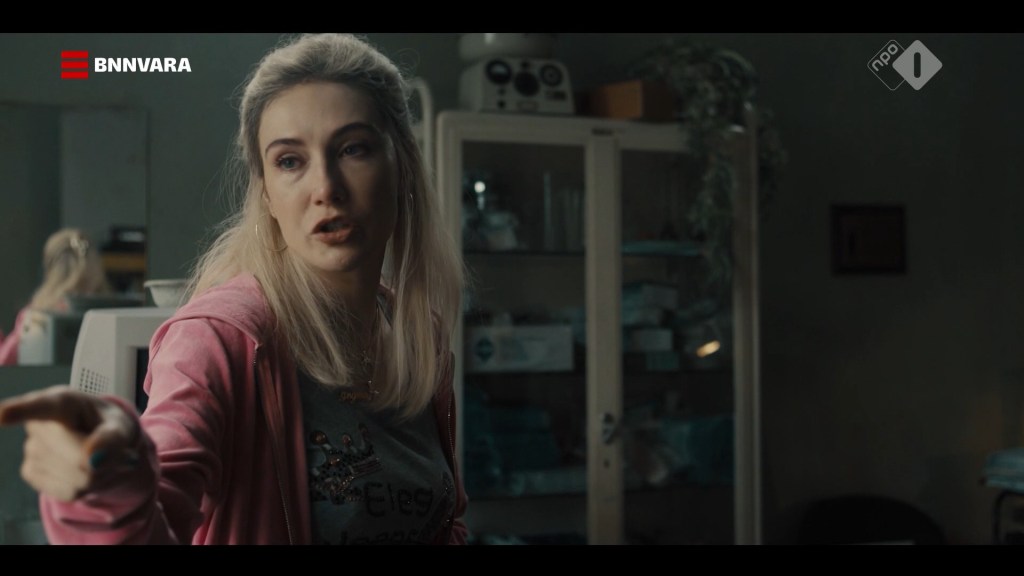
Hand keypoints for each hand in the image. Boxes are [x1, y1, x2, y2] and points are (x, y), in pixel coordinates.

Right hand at [0, 385, 139, 501]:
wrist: (98, 442)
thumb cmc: (107, 425)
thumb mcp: (120, 425)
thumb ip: (112, 438)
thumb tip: (91, 461)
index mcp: (60, 402)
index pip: (38, 407)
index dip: (19, 411)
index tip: (4, 415)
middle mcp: (38, 424)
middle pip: (77, 459)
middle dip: (104, 461)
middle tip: (115, 450)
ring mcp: (30, 450)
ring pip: (77, 480)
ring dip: (99, 475)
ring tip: (97, 457)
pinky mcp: (30, 472)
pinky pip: (69, 492)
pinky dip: (87, 488)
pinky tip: (83, 470)